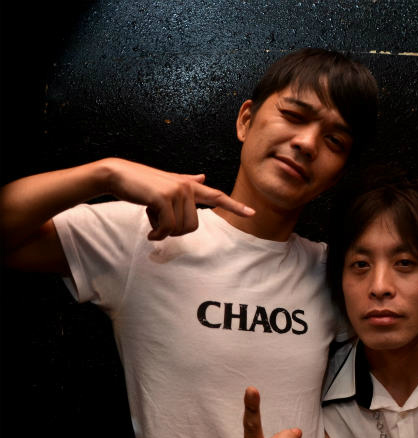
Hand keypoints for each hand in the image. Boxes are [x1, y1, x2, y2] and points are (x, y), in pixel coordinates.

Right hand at [102, 157, 254, 239]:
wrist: (118, 175)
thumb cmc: (142, 183)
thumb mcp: (167, 182)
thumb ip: (187, 182)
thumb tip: (203, 177)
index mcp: (190, 185)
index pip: (217, 196)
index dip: (235, 205)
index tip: (252, 212)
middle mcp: (187, 187)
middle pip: (193, 225)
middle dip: (176, 231)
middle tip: (159, 223)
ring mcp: (176, 192)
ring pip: (180, 228)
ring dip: (164, 232)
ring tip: (152, 219)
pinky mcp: (163, 198)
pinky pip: (168, 228)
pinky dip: (158, 234)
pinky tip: (150, 231)